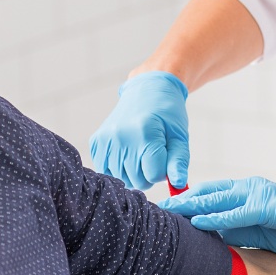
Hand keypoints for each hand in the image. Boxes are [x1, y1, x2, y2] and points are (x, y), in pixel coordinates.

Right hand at [89, 71, 189, 189]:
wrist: (147, 90)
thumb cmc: (166, 114)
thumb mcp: (179, 135)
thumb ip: (179, 161)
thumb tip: (178, 185)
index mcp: (146, 134)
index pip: (154, 175)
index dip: (163, 170)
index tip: (165, 156)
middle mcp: (122, 137)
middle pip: (138, 180)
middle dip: (149, 173)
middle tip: (153, 153)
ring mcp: (106, 139)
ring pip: (123, 179)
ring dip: (134, 172)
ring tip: (140, 151)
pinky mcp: (96, 142)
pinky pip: (107, 171)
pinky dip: (118, 168)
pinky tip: (127, 153)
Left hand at [159, 174, 275, 256]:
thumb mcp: (259, 232)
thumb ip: (235, 230)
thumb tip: (208, 237)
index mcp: (244, 193)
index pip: (206, 195)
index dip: (181, 202)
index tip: (157, 213)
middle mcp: (248, 188)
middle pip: (204, 192)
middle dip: (176, 201)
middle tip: (149, 210)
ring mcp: (259, 194)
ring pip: (216, 198)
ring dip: (189, 205)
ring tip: (163, 212)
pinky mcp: (271, 205)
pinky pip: (238, 211)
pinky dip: (217, 217)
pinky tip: (198, 221)